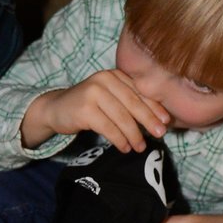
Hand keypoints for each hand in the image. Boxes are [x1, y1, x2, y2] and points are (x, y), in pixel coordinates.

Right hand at [22, 70, 167, 152]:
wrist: (56, 108)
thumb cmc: (89, 105)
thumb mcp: (109, 97)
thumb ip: (129, 102)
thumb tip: (158, 120)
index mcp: (114, 74)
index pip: (139, 91)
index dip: (155, 107)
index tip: (166, 121)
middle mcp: (104, 79)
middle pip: (133, 103)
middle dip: (148, 121)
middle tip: (160, 135)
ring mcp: (93, 93)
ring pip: (122, 117)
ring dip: (134, 135)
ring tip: (140, 147)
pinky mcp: (84, 109)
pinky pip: (108, 127)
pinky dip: (119, 140)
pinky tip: (124, 147)